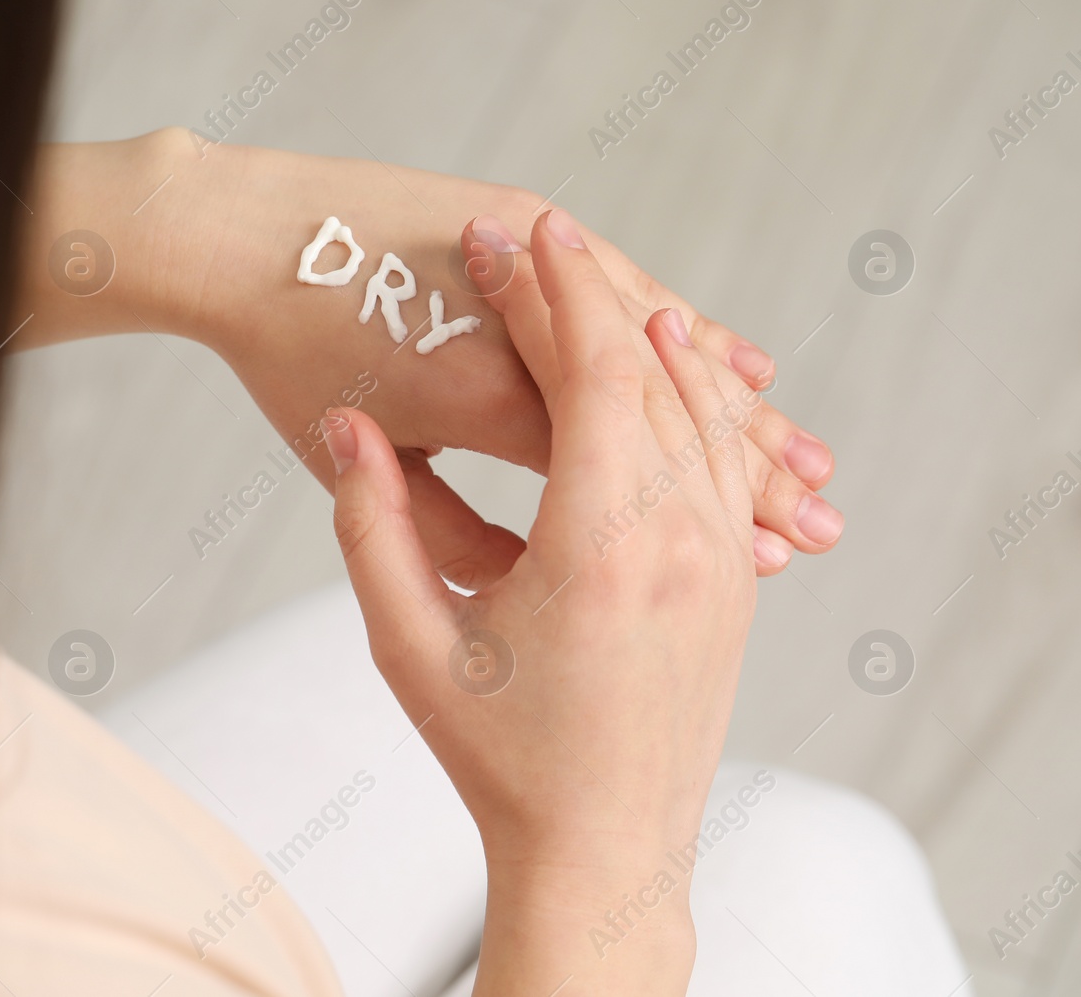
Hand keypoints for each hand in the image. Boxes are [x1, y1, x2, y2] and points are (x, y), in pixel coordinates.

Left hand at [15, 131, 840, 578]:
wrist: (254, 234)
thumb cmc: (294, 363)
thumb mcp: (356, 458)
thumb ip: (437, 518)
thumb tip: (515, 566)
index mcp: (489, 401)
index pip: (621, 477)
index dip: (700, 521)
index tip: (772, 557)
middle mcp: (528, 331)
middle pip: (665, 414)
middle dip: (754, 467)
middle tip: (826, 515)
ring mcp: (539, 265)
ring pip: (665, 346)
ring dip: (737, 405)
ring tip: (806, 451)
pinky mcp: (533, 221)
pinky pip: (635, 283)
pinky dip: (688, 331)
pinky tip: (738, 362)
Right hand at [323, 209, 757, 994]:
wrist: (600, 850)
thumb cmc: (494, 754)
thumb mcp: (410, 644)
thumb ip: (374, 524)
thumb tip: (347, 423)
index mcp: (599, 543)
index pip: (591, 371)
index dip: (548, 290)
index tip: (513, 230)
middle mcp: (680, 538)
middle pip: (654, 370)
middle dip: (594, 290)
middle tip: (542, 231)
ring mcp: (721, 561)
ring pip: (700, 409)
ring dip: (653, 335)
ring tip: (603, 279)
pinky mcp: (733, 584)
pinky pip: (721, 461)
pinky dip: (695, 398)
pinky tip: (669, 368)